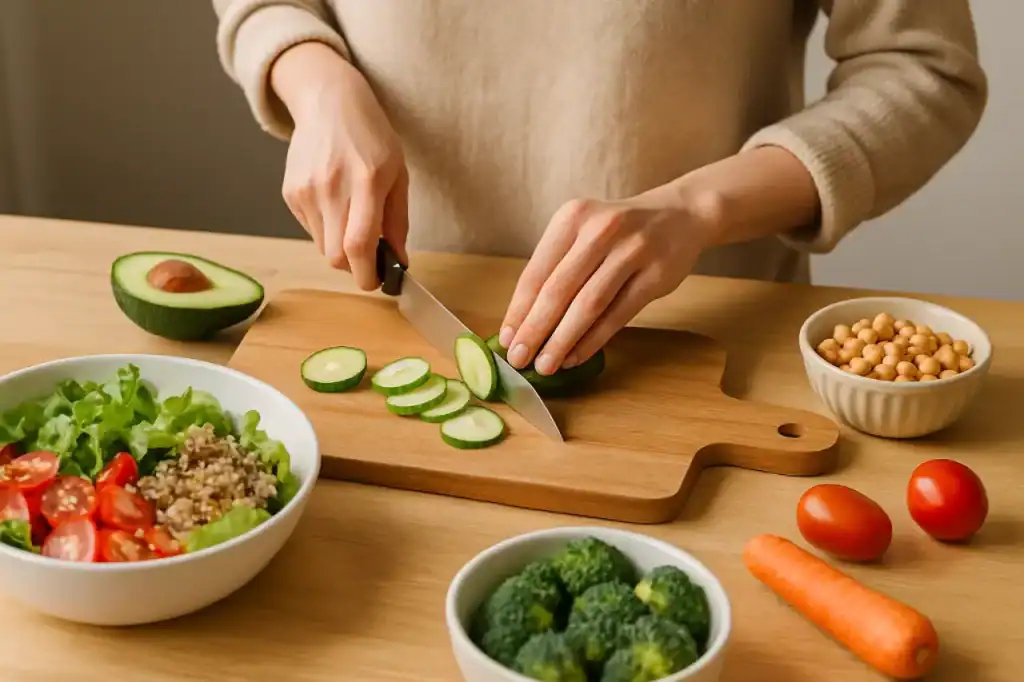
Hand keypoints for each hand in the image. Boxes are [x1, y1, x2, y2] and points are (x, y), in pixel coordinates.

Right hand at [271, 42, 408, 289]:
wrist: (329, 102)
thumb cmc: (371, 137)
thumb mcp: (398, 173)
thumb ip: (398, 221)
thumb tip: (399, 261)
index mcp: (366, 181)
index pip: (359, 244)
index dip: (367, 273)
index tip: (376, 281)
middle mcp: (332, 187)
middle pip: (336, 255)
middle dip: (354, 267)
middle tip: (369, 258)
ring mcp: (306, 190)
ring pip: (322, 247)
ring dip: (340, 247)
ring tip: (352, 219)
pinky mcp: (290, 192)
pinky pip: (310, 229)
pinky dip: (326, 229)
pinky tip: (335, 203)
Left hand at [499, 194, 720, 374]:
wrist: (680, 215)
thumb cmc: (619, 232)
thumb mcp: (584, 232)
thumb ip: (557, 268)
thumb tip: (523, 322)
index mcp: (572, 217)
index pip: (536, 272)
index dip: (519, 310)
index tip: (506, 340)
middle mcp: (600, 229)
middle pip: (559, 290)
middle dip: (535, 330)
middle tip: (519, 359)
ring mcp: (631, 251)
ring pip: (588, 305)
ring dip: (563, 340)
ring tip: (546, 365)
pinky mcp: (655, 275)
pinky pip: (618, 314)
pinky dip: (594, 339)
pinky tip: (576, 356)